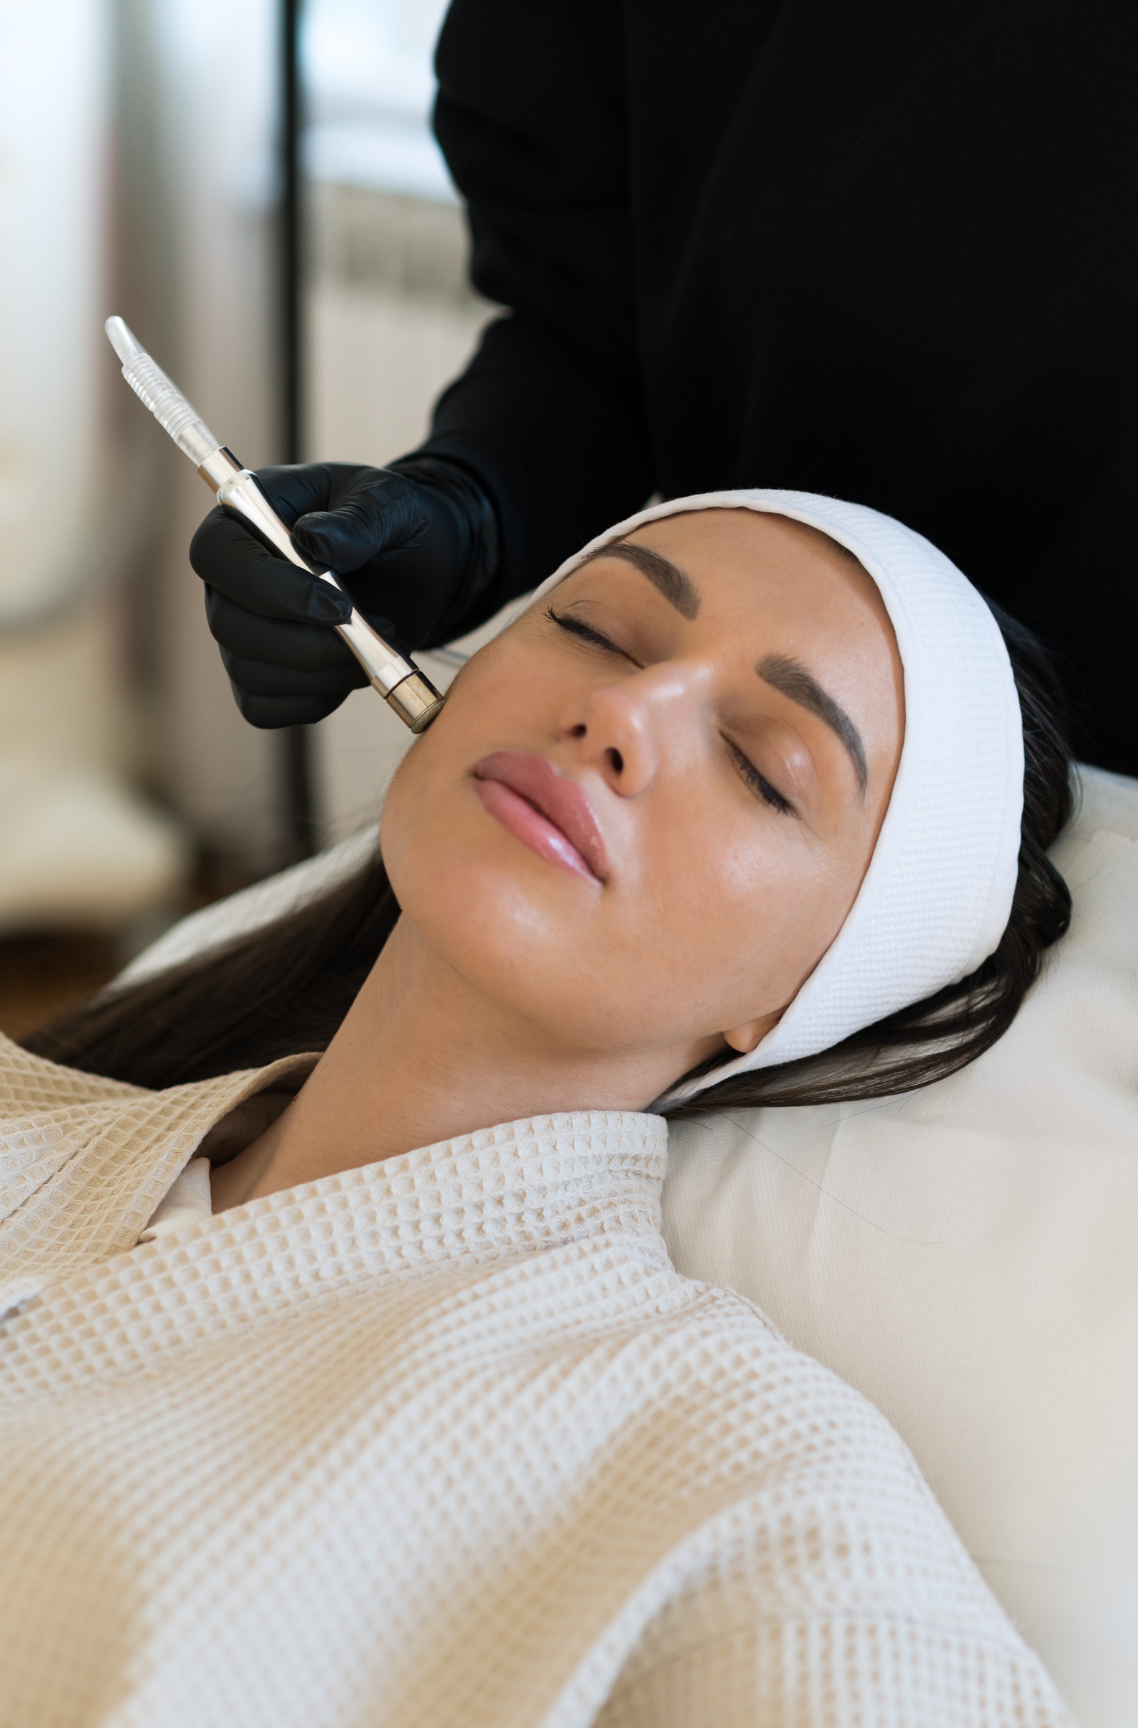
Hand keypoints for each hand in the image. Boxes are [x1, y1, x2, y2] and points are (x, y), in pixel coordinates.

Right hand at [189, 457, 497, 726]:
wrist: (419, 567)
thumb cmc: (393, 523)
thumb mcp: (390, 504)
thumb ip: (358, 519)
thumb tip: (315, 542)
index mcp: (243, 520)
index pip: (217, 556)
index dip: (270, 590)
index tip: (339, 608)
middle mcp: (229, 581)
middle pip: (229, 625)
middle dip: (306, 645)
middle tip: (375, 634)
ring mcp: (242, 631)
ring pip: (250, 672)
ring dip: (322, 674)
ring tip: (379, 649)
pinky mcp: (263, 674)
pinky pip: (262, 708)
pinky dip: (313, 702)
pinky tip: (353, 674)